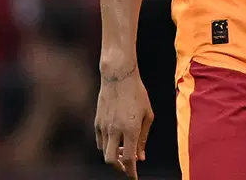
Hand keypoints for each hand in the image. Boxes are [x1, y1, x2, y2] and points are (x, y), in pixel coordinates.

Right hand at [94, 62, 152, 178]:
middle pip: (111, 161)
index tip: (134, 177)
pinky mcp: (97, 121)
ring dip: (113, 156)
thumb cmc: (137, 94)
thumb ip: (144, 138)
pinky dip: (106, 146)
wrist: (118, 77)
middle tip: (127, 167)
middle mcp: (115, 130)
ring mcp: (104, 126)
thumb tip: (141, 157)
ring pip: (104, 152)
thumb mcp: (148, 115)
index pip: (128, 159)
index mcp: (131, 129)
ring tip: (122, 151)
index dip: (131, 171)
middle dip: (119, 168)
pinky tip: (114, 141)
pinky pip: (100, 141)